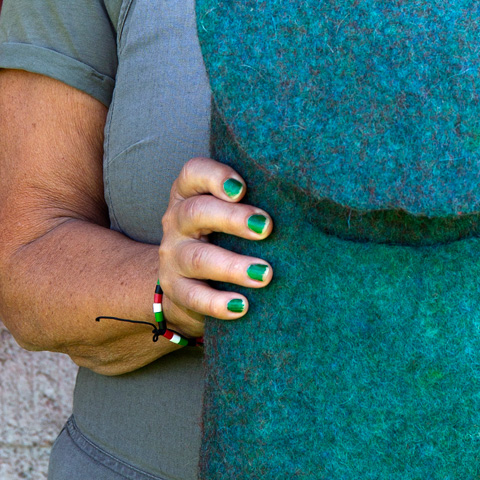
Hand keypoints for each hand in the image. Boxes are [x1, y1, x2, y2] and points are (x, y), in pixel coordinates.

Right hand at [158, 159, 273, 338]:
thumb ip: (254, 202)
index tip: (243, 188)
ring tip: (264, 274)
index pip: (194, 173)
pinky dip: (217, 303)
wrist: (185, 280)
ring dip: (232, 266)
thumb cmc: (222, 235)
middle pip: (197, 212)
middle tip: (266, 227)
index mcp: (189, 193)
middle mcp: (177, 221)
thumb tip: (306, 205)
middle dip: (232, 218)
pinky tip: (242, 306)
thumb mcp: (229, 213)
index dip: (215, 177)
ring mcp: (173, 257)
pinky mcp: (175, 290)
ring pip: (198, 258)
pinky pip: (193, 296)